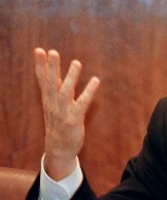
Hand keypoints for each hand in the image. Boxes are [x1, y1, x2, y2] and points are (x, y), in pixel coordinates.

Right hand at [34, 48, 99, 179]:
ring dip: (71, 77)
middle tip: (52, 51)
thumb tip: (61, 77)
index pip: (42, 79)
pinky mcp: (74, 119)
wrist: (58, 148)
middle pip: (51, 82)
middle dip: (52, 67)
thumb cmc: (59, 125)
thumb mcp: (55, 106)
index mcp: (48, 100)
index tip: (39, 50)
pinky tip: (95, 81)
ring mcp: (63, 111)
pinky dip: (89, 91)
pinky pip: (82, 103)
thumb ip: (59, 91)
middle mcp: (53, 104)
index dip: (40, 65)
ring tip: (76, 62)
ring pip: (66, 91)